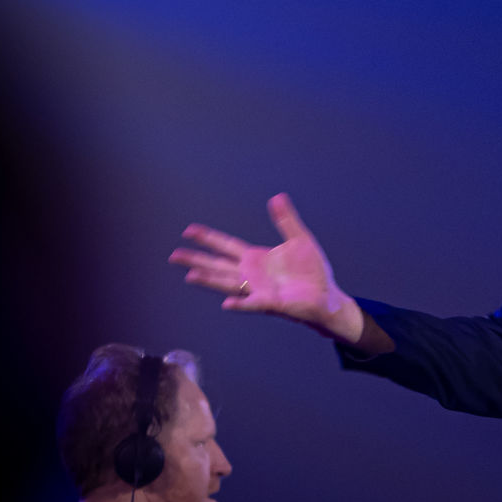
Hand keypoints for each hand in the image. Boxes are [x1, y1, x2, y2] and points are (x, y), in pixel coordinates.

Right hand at [169, 193, 364, 342]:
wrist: (327, 296)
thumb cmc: (312, 271)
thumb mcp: (300, 240)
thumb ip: (286, 220)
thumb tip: (277, 197)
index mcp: (256, 258)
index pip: (226, 245)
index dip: (208, 238)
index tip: (189, 230)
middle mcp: (251, 274)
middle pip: (218, 265)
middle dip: (196, 260)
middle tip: (174, 255)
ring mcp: (258, 290)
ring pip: (228, 284)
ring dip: (210, 280)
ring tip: (191, 275)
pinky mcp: (270, 303)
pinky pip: (251, 304)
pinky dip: (239, 304)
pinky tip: (227, 304)